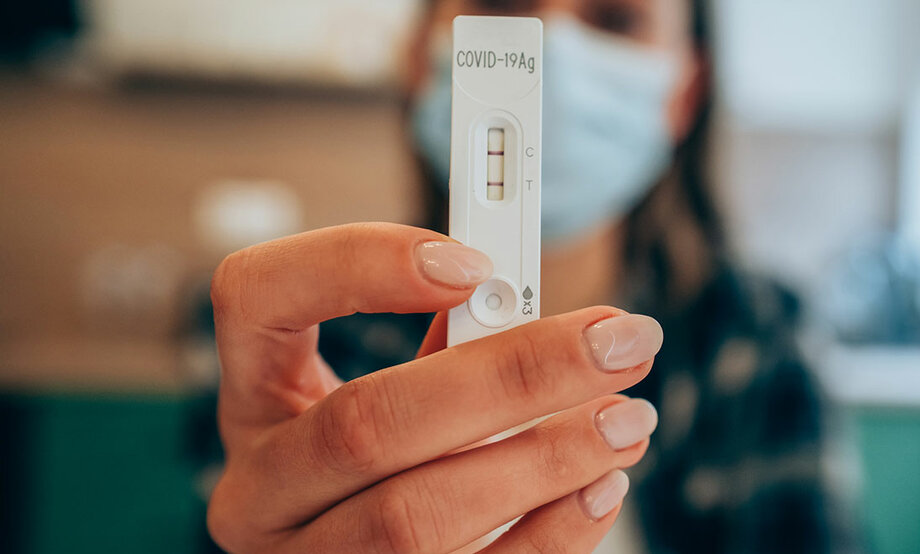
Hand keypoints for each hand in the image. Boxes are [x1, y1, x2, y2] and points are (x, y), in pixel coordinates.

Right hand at [206, 222, 662, 552]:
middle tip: (615, 340)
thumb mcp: (388, 390)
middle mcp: (260, 491)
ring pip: (417, 516)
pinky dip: (551, 533)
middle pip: (368, 423)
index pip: (256, 297)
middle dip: (510, 375)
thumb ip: (445, 349)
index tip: (474, 265)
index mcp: (256, 401)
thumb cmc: (387, 455)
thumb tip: (549, 325)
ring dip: (543, 460)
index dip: (357, 264)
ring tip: (627, 417)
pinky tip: (601, 486)